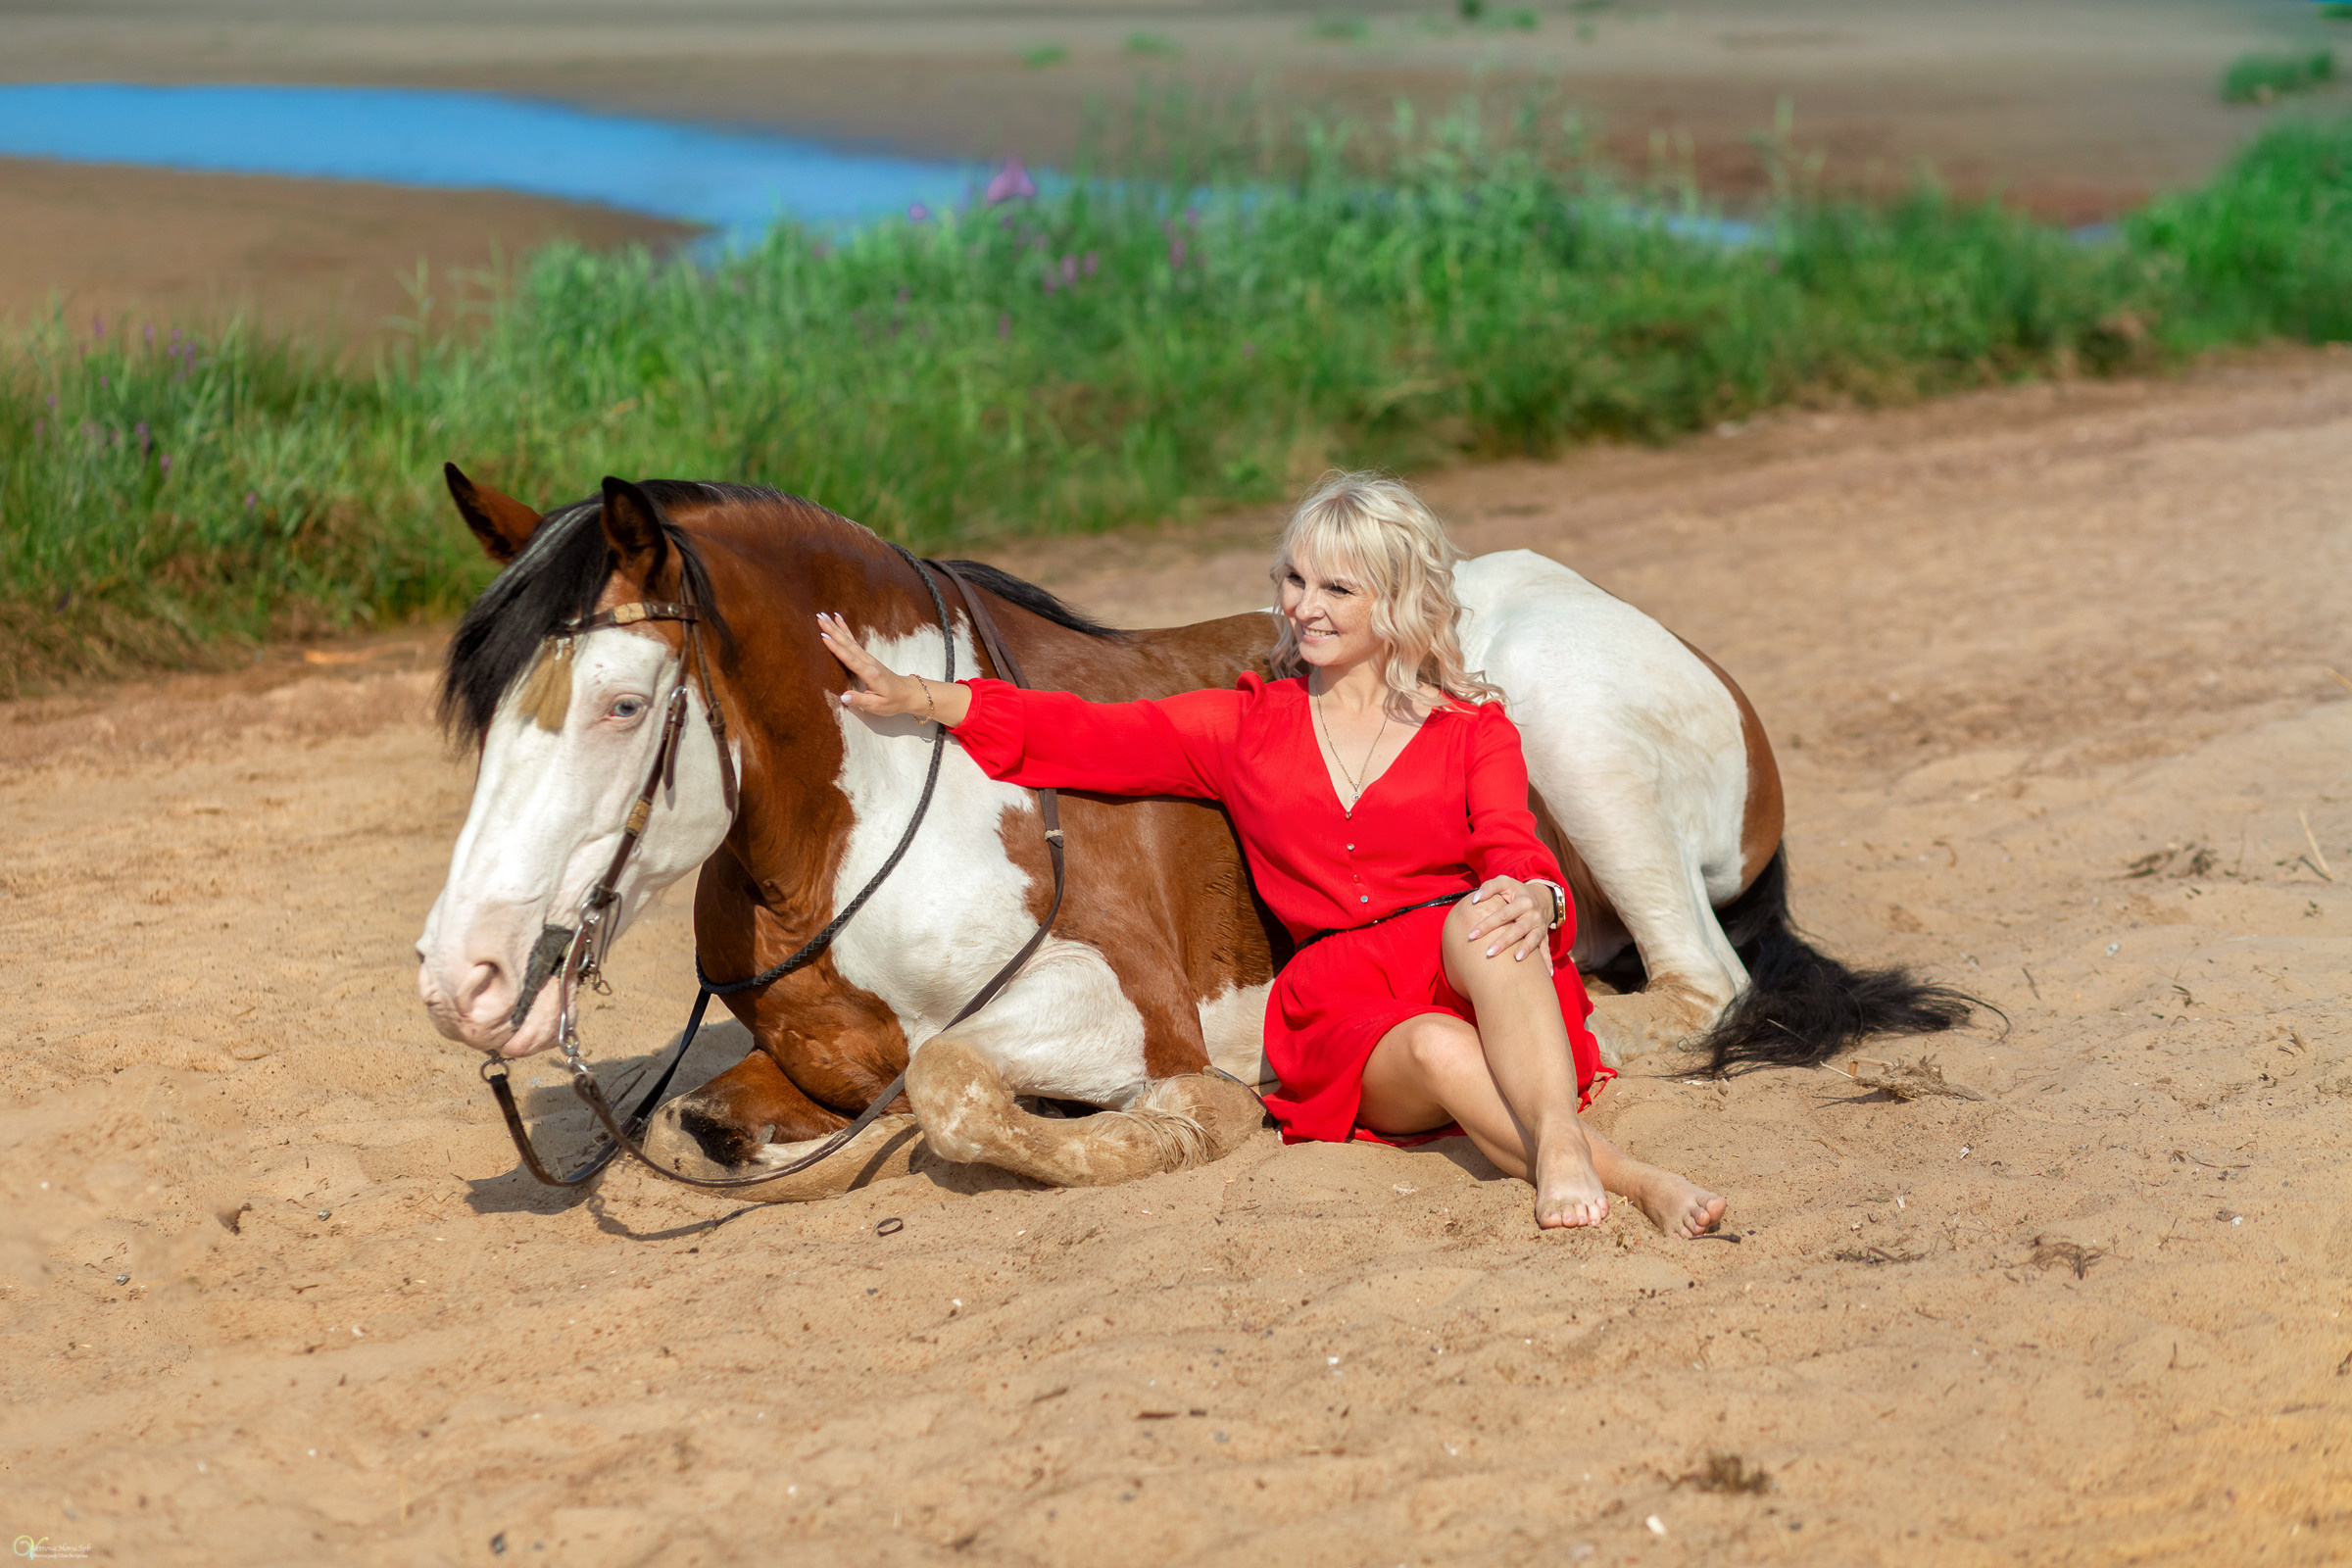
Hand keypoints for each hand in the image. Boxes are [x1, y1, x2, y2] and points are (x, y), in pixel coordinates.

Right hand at [815, 613, 967, 723]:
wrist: (908, 693)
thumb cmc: (893, 701)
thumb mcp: (877, 706)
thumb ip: (859, 700)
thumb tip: (843, 696)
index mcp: (870, 673)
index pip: (850, 659)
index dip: (836, 648)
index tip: (824, 636)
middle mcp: (868, 662)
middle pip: (848, 644)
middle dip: (833, 631)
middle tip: (819, 617)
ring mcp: (868, 658)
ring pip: (850, 640)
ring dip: (836, 628)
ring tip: (824, 616)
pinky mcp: (867, 658)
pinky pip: (854, 642)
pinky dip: (845, 631)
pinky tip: (839, 622)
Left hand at [1461, 875, 1552, 965]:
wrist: (1542, 897)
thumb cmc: (1516, 891)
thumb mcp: (1504, 882)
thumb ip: (1489, 887)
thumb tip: (1475, 900)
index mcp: (1523, 902)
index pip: (1503, 914)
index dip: (1487, 924)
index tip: (1472, 934)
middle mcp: (1533, 915)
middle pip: (1518, 929)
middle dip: (1504, 941)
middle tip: (1489, 952)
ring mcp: (1540, 927)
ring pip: (1533, 939)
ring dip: (1526, 950)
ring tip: (1516, 959)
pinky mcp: (1544, 936)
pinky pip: (1546, 949)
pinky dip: (1547, 961)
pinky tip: (1547, 974)